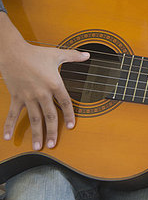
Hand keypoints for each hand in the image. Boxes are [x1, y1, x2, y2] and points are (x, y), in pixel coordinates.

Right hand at [0, 13, 88, 149]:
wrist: (13, 53)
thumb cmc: (36, 53)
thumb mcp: (58, 54)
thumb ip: (74, 56)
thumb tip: (88, 55)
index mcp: (54, 84)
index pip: (65, 103)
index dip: (70, 115)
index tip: (72, 126)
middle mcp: (42, 93)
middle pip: (50, 115)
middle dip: (52, 131)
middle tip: (53, 145)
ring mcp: (28, 97)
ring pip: (34, 118)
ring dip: (36, 133)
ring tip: (38, 146)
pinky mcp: (16, 97)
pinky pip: (13, 114)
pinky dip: (9, 125)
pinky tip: (7, 137)